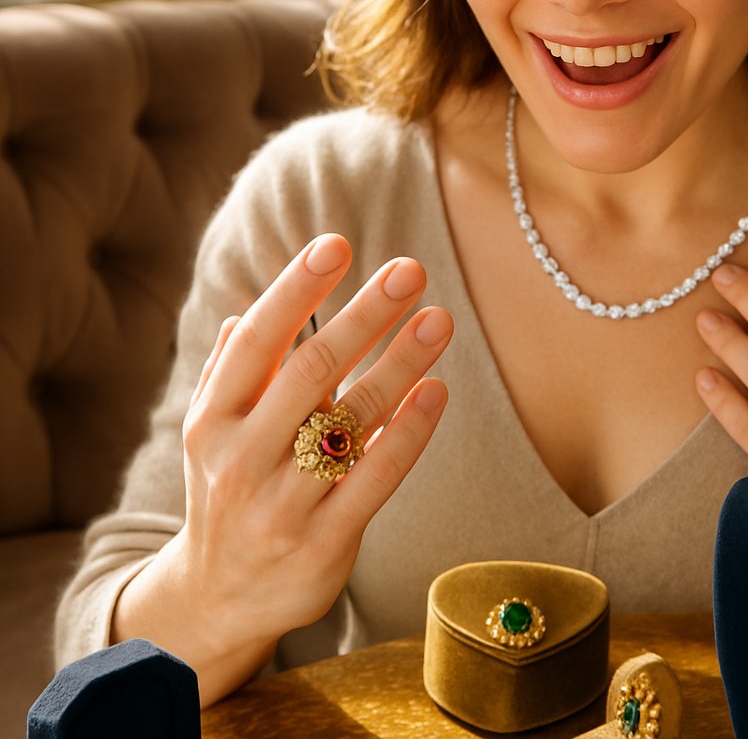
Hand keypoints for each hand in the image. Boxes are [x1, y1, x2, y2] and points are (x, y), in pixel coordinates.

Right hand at [115, 234, 452, 701]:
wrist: (218, 600)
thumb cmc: (225, 494)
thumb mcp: (211, 434)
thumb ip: (229, 373)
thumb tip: (243, 310)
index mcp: (211, 420)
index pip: (256, 340)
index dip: (296, 289)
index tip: (337, 244)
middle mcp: (241, 458)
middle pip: (311, 370)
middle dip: (364, 314)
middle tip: (410, 269)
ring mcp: (282, 505)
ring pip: (352, 419)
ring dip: (401, 361)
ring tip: (439, 318)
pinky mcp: (324, 544)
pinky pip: (377, 476)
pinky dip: (410, 430)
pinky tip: (435, 390)